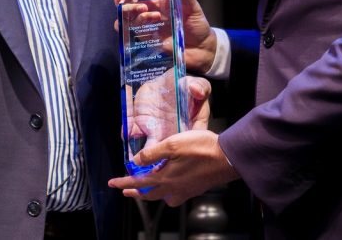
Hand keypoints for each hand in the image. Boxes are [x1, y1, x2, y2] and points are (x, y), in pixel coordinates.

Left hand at [108, 129, 238, 206]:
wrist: (228, 158)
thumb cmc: (202, 148)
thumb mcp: (173, 144)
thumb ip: (153, 153)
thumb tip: (136, 159)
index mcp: (165, 178)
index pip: (138, 182)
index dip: (123, 182)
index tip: (112, 183)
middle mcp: (174, 189)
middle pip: (149, 194)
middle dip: (135, 192)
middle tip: (126, 190)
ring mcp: (186, 191)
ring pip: (164, 197)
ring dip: (152, 194)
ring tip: (148, 188)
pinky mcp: (196, 189)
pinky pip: (176, 195)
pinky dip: (168, 192)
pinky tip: (171, 184)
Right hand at [114, 0, 217, 74]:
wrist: (202, 49)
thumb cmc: (197, 25)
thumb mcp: (193, 7)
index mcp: (159, 2)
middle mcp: (150, 14)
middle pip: (128, 5)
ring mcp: (147, 28)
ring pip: (127, 19)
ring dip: (131, 13)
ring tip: (146, 11)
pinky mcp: (148, 42)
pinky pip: (133, 35)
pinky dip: (132, 30)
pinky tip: (142, 27)